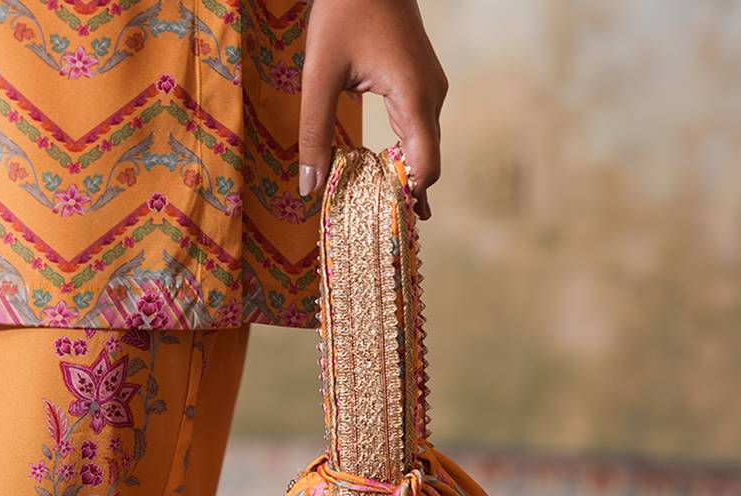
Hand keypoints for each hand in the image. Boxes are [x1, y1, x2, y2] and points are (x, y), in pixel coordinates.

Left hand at [298, 0, 447, 218]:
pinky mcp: (423, 83)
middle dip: (407, 194)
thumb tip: (309, 187)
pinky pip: (419, 129)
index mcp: (414, 97)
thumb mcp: (319, 73)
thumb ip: (315, 132)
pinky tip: (389, 171)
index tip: (390, 223)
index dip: (409, 197)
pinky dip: (406, 154)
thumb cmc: (343, 10)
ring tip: (388, 207)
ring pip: (424, 147)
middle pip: (427, 162)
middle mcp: (431, 97)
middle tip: (387, 229)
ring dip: (406, 175)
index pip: (425, 166)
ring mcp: (431, 89)